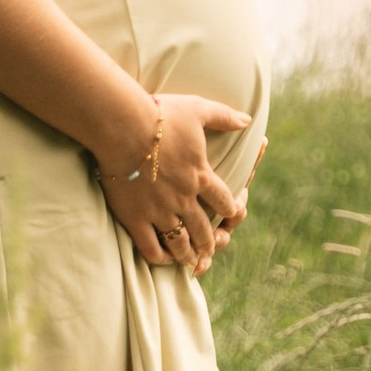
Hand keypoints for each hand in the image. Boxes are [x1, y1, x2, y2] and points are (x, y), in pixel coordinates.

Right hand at [99, 90, 250, 274]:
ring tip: (191, 261)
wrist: (122, 126)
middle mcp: (184, 198)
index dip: (231, 210)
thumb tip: (247, 119)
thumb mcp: (197, 109)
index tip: (232, 215)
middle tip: (212, 247)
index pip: (224, 200)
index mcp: (200, 175)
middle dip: (210, 240)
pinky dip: (161, 257)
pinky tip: (164, 259)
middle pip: (203, 227)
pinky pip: (151, 247)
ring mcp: (160, 211)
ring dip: (189, 253)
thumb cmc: (159, 115)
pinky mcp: (136, 218)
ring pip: (180, 242)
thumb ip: (223, 116)